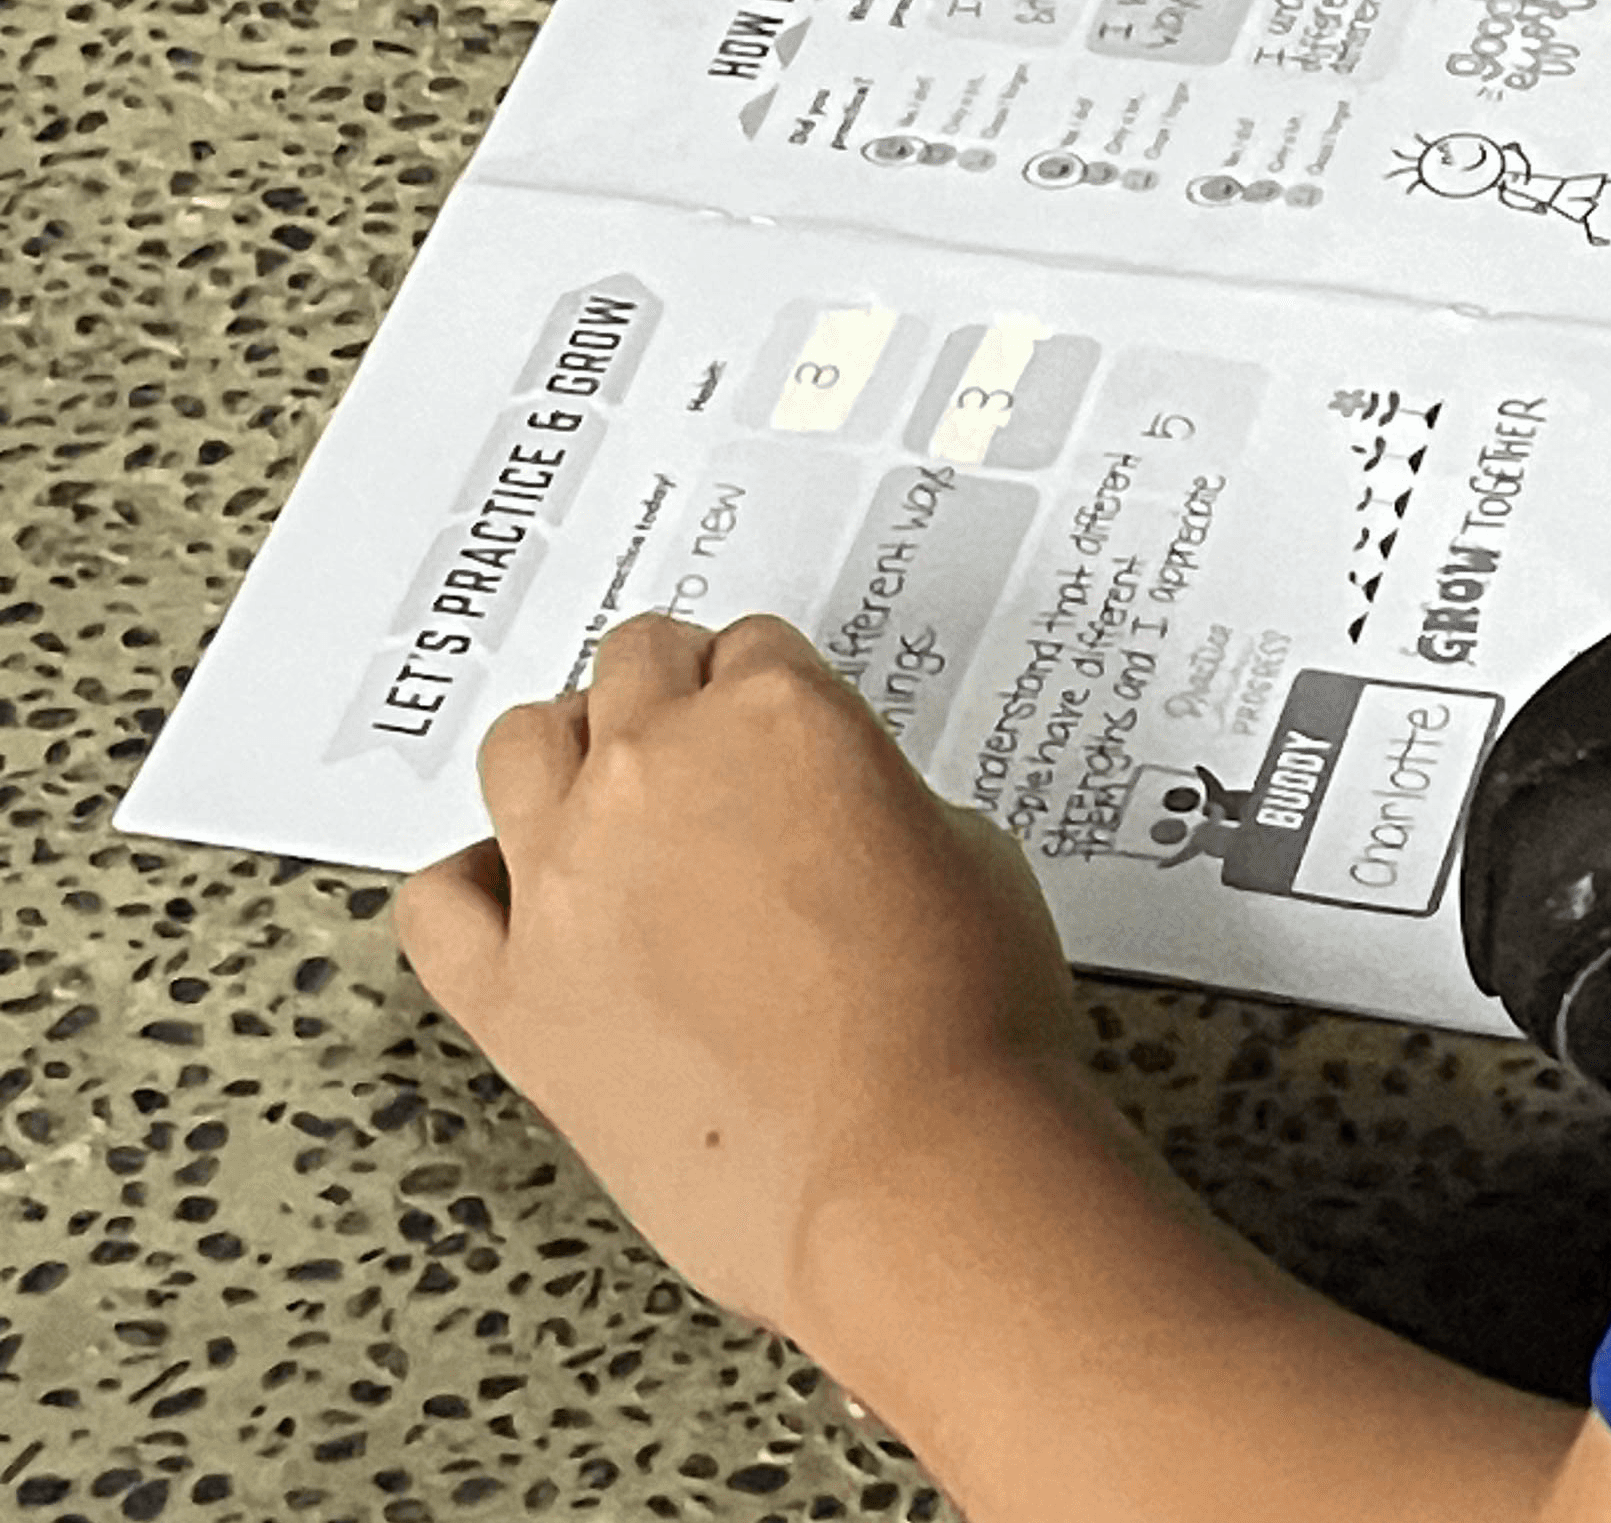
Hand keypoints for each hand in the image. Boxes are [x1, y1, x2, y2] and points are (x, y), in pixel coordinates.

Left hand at [392, 610, 1083, 1342]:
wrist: (906, 1170)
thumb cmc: (961, 1021)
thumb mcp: (965, 853)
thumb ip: (874, 804)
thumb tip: (837, 829)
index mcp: (778, 715)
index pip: (751, 648)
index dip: (775, 692)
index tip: (783, 732)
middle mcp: (656, 771)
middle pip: (632, 667)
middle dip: (675, 699)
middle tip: (708, 755)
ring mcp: (569, 880)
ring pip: (522, 747)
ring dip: (571, 760)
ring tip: (612, 809)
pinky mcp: (515, 998)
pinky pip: (437, 904)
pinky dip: (471, 889)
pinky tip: (519, 904)